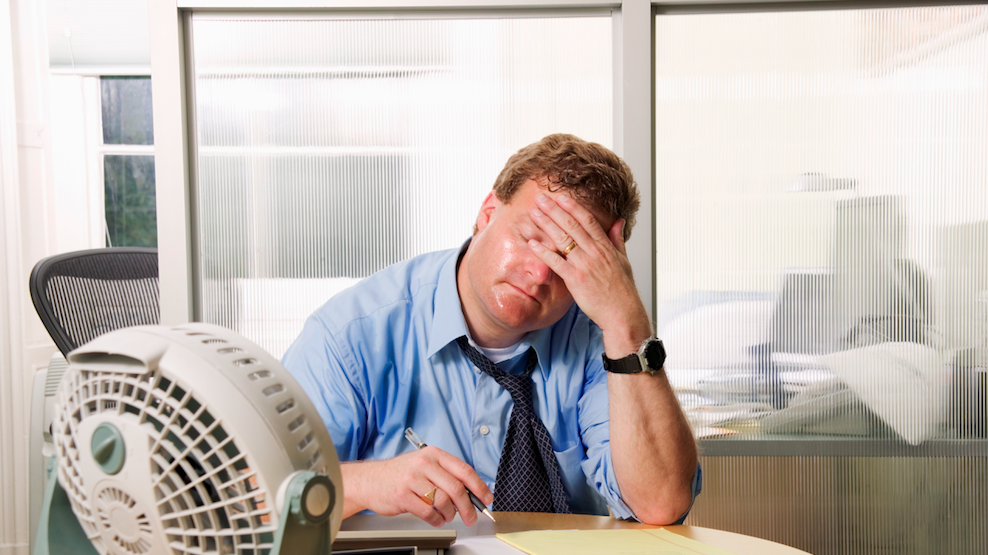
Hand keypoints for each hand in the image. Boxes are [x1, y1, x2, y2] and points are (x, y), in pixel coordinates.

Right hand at [341, 446, 492, 526]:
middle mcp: (424, 464)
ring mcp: (412, 479)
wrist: (369, 480)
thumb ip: (445, 474)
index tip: (486, 497)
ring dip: (449, 514)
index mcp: (433, 454)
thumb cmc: (399, 474)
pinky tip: (435, 519)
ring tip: (446, 516)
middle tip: (471, 517)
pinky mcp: (402, 495)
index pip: (464, 470)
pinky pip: (428, 512)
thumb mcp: (423, 465)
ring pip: (443, 501)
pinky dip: (435, 519)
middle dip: (468, 507)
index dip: (479, 486)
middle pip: (456, 488)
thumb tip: (471, 491)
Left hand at [528, 193, 651, 355]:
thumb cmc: (623, 290)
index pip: (588, 220)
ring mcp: (585, 265)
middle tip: (541, 198)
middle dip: (555, 210)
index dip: (573, 206)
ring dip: (547, 225)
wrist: (623, 313)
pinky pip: (556, 263)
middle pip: (572, 225)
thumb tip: (618, 221)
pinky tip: (532, 244)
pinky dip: (544, 252)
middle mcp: (595, 253)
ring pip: (563, 240)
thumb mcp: (624, 260)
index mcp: (606, 247)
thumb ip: (617, 239)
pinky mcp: (576, 280)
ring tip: (534, 214)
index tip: (561, 196)